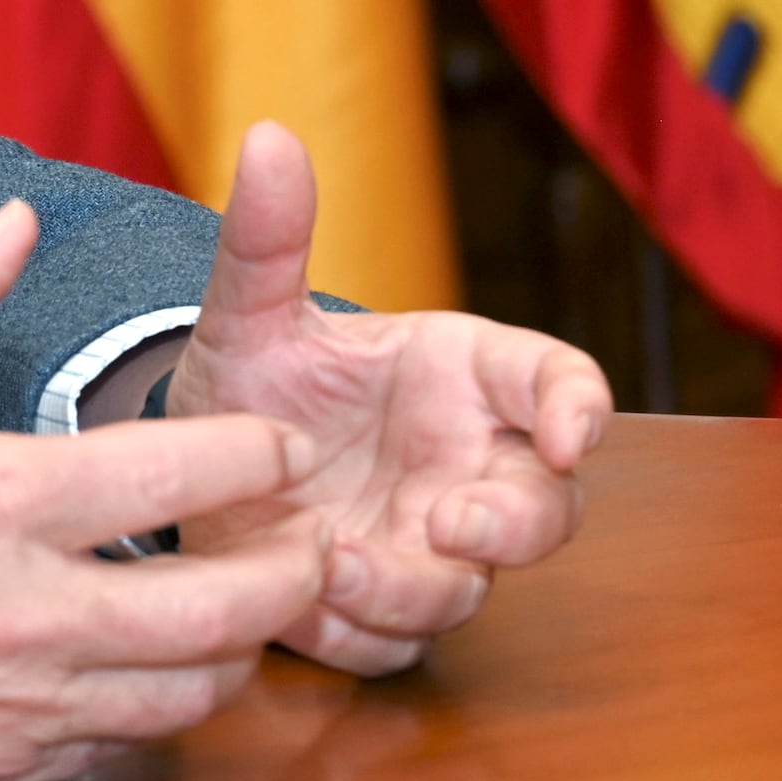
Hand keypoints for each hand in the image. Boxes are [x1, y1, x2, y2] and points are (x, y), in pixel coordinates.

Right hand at [0, 200, 336, 780]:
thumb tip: (14, 218)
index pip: (180, 470)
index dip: (260, 453)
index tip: (284, 444)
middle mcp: (18, 614)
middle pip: (220, 612)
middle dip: (290, 575)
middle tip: (312, 542)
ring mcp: (8, 707)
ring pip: (186, 699)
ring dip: (237, 654)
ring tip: (245, 612)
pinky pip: (117, 755)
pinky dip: (157, 716)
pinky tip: (156, 675)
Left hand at [158, 123, 608, 671]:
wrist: (200, 467)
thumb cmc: (260, 378)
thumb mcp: (250, 312)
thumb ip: (267, 240)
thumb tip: (267, 137)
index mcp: (464, 377)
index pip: (559, 382)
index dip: (581, 407)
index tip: (574, 432)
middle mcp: (467, 465)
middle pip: (547, 509)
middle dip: (513, 523)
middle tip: (451, 518)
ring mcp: (429, 546)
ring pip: (468, 589)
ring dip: (416, 587)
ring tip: (336, 564)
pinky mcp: (379, 612)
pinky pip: (394, 644)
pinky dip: (356, 632)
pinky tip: (302, 601)